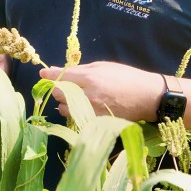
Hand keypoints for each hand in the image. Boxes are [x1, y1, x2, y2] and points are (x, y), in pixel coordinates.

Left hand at [39, 62, 163, 121]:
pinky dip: (76, 113)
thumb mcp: (103, 67)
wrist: (147, 97)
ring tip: (77, 98)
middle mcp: (88, 96)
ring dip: (65, 103)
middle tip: (66, 86)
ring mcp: (92, 112)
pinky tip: (84, 108)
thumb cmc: (126, 77)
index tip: (43, 73)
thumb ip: (81, 70)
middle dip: (60, 89)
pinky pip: (76, 119)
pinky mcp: (96, 123)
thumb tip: (62, 71)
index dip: (50, 75)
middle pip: (60, 94)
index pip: (62, 77)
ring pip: (64, 109)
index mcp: (90, 78)